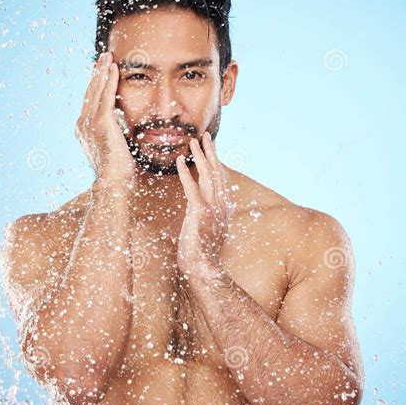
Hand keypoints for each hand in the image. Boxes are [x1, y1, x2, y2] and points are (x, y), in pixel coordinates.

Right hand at [76, 52, 135, 185]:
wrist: (113, 183)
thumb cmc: (117, 172)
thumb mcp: (112, 149)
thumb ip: (113, 136)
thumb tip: (122, 131)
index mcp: (83, 130)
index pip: (90, 101)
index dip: (95, 85)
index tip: (102, 71)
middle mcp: (83, 124)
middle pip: (90, 92)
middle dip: (97, 73)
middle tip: (103, 57)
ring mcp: (90, 123)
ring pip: (96, 91)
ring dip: (103, 72)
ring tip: (108, 57)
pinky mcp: (101, 123)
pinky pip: (106, 96)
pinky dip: (110, 81)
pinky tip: (114, 69)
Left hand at [175, 132, 233, 277]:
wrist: (204, 269)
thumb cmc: (203, 254)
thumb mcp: (211, 231)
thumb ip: (214, 217)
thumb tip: (218, 209)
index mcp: (224, 208)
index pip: (221, 179)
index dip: (216, 162)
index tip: (210, 149)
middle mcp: (221, 205)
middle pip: (217, 172)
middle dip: (210, 152)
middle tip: (205, 135)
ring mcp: (212, 208)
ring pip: (207, 175)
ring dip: (200, 156)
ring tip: (193, 141)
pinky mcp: (200, 213)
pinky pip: (192, 187)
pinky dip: (186, 172)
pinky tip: (181, 161)